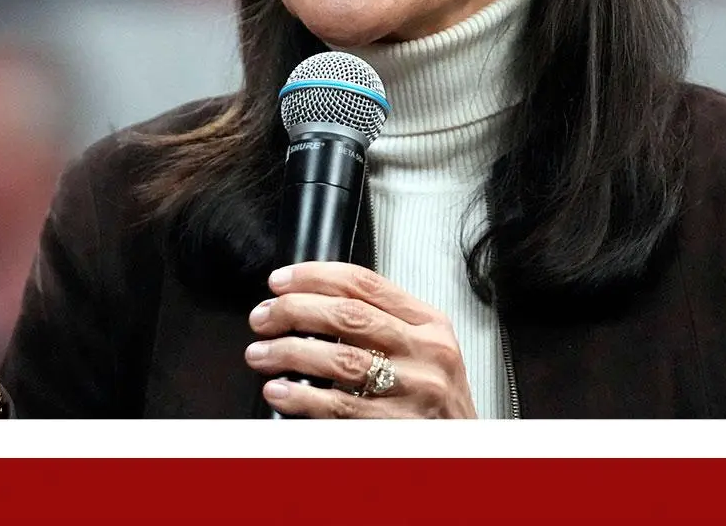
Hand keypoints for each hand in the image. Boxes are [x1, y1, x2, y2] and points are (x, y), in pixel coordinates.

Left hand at [244, 261, 476, 417]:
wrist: (464, 449)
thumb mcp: (423, 348)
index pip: (365, 283)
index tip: (279, 282)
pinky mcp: (396, 426)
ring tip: (260, 354)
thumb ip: (382, 322)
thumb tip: (311, 303)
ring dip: (290, 352)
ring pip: (341, 359)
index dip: (314, 276)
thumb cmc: (435, 399)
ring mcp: (413, 390)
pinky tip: (280, 390)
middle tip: (263, 317)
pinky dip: (303, 397)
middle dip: (295, 311)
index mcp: (429, 323)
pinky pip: (340, 407)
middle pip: (348, 316)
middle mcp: (425, 352)